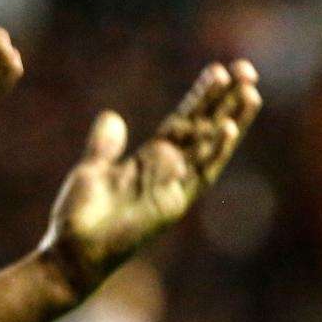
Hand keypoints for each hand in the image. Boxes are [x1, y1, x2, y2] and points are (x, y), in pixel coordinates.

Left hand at [38, 60, 261, 299]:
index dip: (202, 96)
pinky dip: (213, 151)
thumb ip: (106, 144)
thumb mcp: (93, 170)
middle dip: (226, 101)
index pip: (185, 121)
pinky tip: (227, 127)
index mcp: (152, 160)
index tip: (220, 70)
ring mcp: (173, 188)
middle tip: (248, 70)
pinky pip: (198, 174)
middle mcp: (168, 172)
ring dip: (231, 121)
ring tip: (250, 92)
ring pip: (209, 148)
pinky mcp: (173, 204)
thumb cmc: (80, 216)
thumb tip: (112, 116)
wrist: (71, 251)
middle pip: (204, 129)